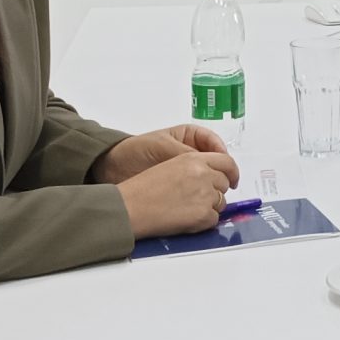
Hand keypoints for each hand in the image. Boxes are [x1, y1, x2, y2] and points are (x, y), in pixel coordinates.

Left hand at [94, 124, 240, 188]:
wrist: (113, 167)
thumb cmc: (137, 149)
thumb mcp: (163, 146)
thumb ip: (185, 153)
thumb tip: (206, 162)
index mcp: (191, 137)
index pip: (215, 145)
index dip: (223, 157)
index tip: (226, 169)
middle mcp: (193, 154)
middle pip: (216, 164)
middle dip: (220, 174)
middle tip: (223, 185)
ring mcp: (187, 171)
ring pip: (209, 178)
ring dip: (212, 187)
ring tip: (212, 194)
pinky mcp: (180, 187)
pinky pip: (196, 191)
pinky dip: (200, 196)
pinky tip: (201, 201)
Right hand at [117, 151, 235, 238]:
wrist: (131, 207)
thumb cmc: (143, 188)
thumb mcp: (171, 166)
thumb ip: (195, 168)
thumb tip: (214, 178)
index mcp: (194, 159)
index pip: (227, 162)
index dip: (232, 173)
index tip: (232, 180)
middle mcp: (203, 174)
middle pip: (224, 184)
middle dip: (215, 191)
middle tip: (197, 199)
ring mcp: (205, 195)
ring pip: (221, 203)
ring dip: (209, 207)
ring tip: (185, 208)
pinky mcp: (203, 215)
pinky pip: (213, 220)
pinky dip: (203, 222)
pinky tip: (185, 219)